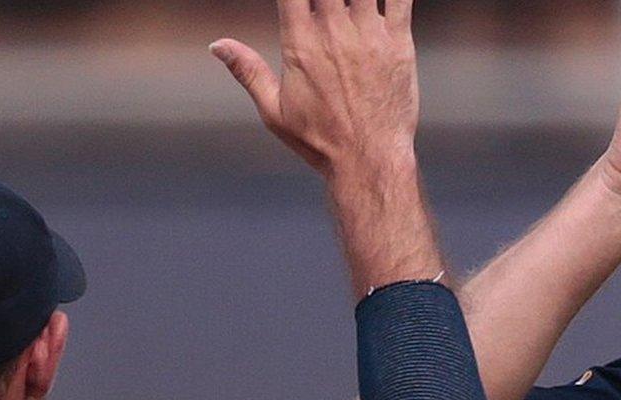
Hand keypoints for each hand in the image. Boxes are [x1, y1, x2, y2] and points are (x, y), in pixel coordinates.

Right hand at [212, 0, 418, 178]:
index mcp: (300, 42)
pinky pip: (403, 0)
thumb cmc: (321, 142)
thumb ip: (248, 72)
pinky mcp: (400, 45)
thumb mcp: (274, 111)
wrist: (369, 161)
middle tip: (325, 2)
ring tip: (350, 1)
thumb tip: (217, 46)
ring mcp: (370, 37)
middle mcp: (335, 33)